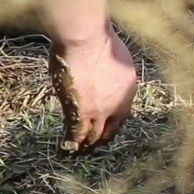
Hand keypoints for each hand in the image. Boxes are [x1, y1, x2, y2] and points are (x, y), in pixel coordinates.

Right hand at [49, 25, 137, 153]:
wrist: (88, 41)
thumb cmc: (100, 41)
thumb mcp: (116, 59)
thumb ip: (111, 73)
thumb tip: (103, 75)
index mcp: (128, 91)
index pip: (122, 116)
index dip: (112, 125)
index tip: (105, 129)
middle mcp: (118, 105)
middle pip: (110, 129)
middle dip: (100, 140)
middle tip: (91, 147)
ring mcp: (100, 110)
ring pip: (93, 135)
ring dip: (85, 145)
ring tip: (77, 152)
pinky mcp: (80, 111)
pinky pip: (76, 133)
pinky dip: (71, 142)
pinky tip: (65, 148)